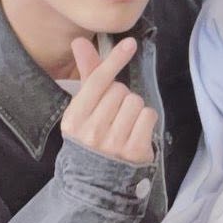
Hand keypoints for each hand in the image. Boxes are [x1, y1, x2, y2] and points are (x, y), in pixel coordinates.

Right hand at [60, 37, 158, 164]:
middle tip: (114, 115)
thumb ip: (87, 75)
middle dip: (121, 97)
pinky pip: (148, 116)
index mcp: (75, 118)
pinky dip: (146, 120)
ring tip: (125, 125)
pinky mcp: (133, 151)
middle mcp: (91, 131)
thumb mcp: (83, 110)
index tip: (129, 44)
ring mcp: (113, 143)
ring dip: (134, 109)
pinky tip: (136, 132)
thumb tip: (80, 41)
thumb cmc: (92, 138)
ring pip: (136, 101)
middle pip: (120, 90)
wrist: (97, 181)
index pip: (97, 81)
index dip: (114, 60)